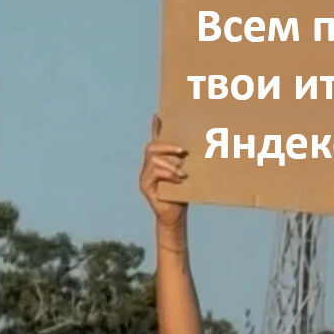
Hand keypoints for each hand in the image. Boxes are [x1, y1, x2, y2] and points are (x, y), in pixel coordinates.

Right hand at [138, 114, 187, 228]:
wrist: (176, 216)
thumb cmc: (182, 194)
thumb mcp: (184, 173)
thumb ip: (183, 159)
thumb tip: (188, 143)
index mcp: (156, 161)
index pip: (155, 141)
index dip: (156, 129)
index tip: (159, 117)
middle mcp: (147, 167)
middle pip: (152, 148)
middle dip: (167, 147)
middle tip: (182, 151)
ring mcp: (144, 176)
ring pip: (153, 160)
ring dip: (170, 164)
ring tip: (183, 172)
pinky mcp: (144, 186)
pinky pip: (154, 173)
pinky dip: (167, 173)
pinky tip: (178, 178)